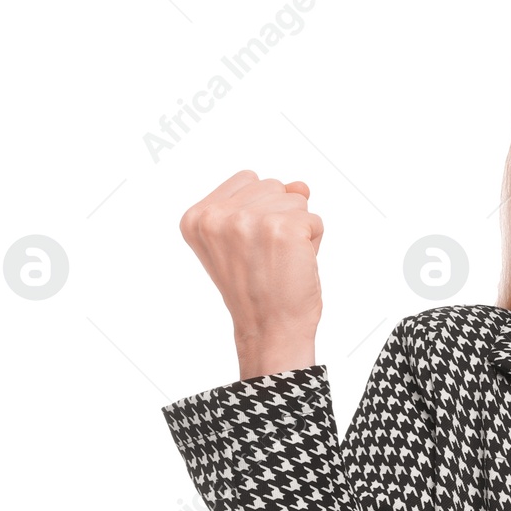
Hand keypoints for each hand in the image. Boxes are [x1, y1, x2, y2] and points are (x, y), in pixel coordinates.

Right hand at [178, 169, 324, 377]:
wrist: (271, 330)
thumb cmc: (260, 290)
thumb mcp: (248, 239)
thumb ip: (266, 202)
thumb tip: (301, 185)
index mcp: (196, 218)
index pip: (248, 180)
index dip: (261, 211)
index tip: (251, 247)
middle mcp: (216, 217)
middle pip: (273, 186)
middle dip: (281, 217)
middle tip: (268, 258)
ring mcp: (247, 221)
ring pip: (296, 199)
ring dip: (298, 230)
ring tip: (280, 261)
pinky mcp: (281, 229)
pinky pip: (314, 220)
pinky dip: (314, 241)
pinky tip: (294, 265)